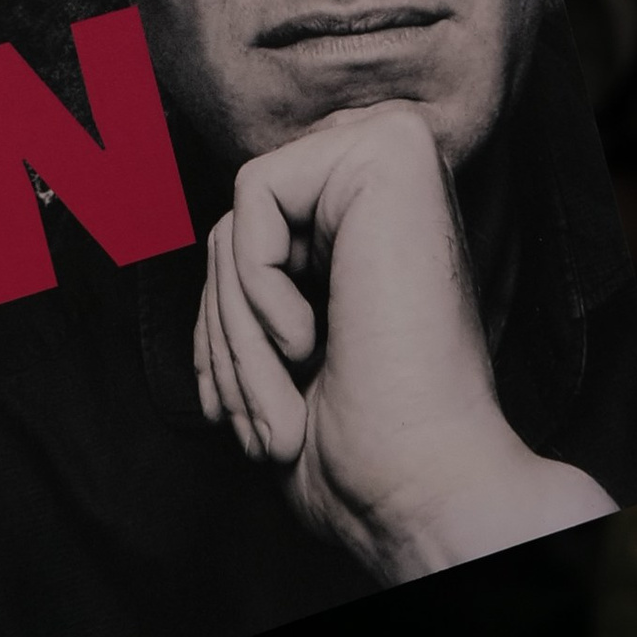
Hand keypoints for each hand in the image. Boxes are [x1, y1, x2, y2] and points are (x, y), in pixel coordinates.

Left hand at [193, 99, 613, 584]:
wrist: (423, 488)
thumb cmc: (364, 447)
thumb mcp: (279, 351)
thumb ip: (254, 276)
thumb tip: (213, 237)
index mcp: (376, 217)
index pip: (248, 242)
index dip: (224, 329)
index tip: (231, 416)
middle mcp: (389, 172)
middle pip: (238, 232)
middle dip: (226, 337)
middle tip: (264, 430)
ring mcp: (394, 149)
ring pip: (238, 221)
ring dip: (240, 334)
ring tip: (285, 409)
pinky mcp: (387, 148)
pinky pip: (254, 196)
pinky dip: (257, 286)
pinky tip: (309, 342)